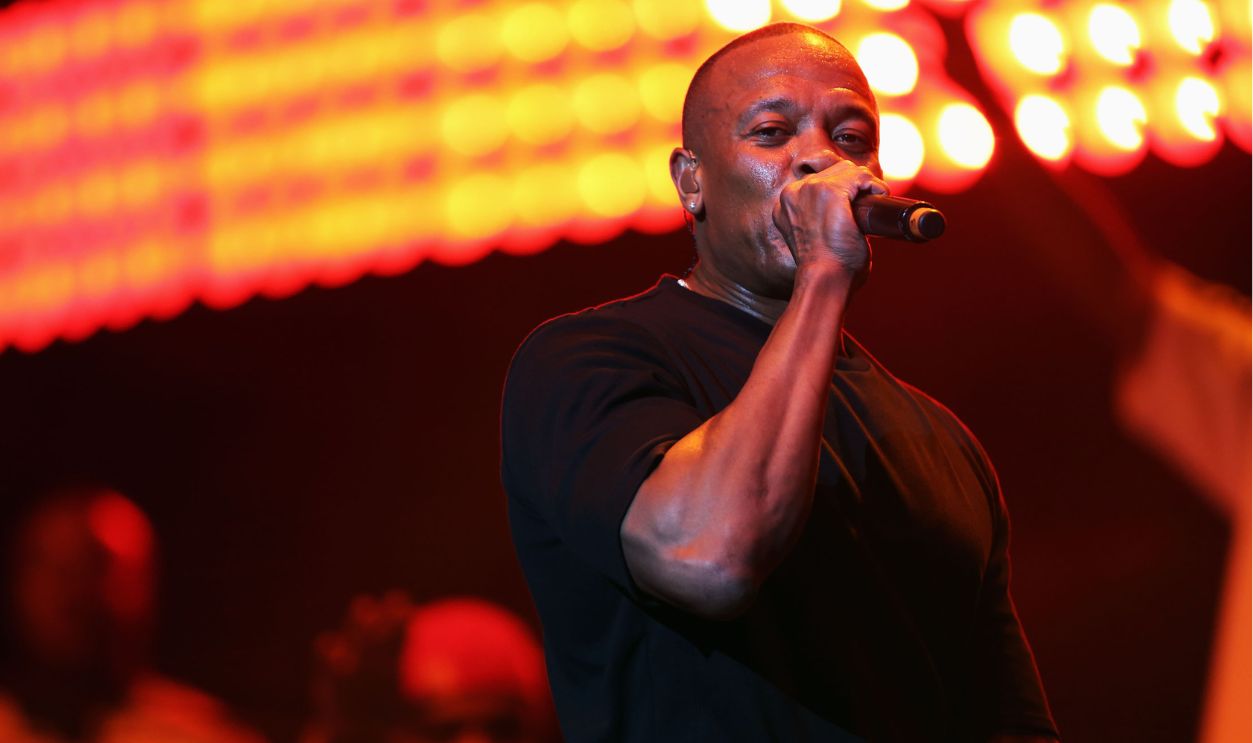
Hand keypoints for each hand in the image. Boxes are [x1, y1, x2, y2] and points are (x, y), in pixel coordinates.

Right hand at [773, 159, 888, 281]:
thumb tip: (846, 215)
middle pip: (832, 171)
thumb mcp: (813, 239)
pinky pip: (859, 175)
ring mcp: (809, 189)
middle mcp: (793, 193)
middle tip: (867, 206)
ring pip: (846, 169)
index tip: (854, 205)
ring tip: (873, 204)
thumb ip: (820, 221)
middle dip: (854, 184)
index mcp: (786, 205)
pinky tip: (880, 196)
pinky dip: (873, 185)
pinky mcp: (829, 191)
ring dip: (864, 184)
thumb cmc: (825, 270)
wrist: (824, 281)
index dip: (842, 189)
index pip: (818, 180)